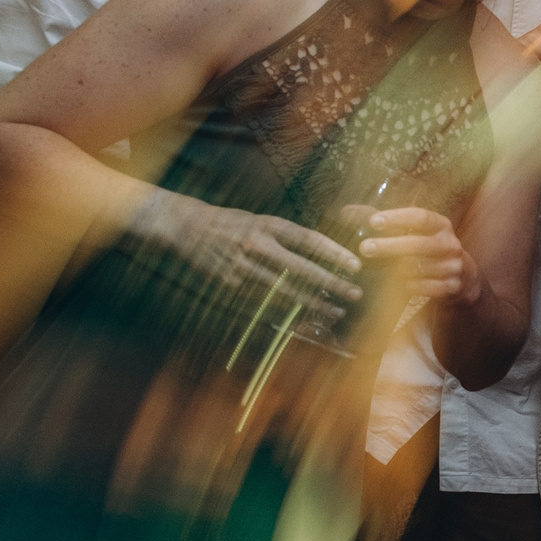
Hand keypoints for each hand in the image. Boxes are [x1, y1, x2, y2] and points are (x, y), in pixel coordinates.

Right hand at [144, 194, 360, 329]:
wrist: (184, 227)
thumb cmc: (230, 224)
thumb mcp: (259, 221)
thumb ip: (286, 237)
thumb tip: (322, 254)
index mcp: (267, 225)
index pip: (308, 240)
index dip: (334, 254)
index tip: (356, 265)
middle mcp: (257, 246)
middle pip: (302, 269)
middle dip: (331, 284)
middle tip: (355, 294)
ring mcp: (243, 268)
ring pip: (286, 292)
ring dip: (313, 304)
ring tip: (335, 311)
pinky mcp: (230, 287)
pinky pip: (264, 304)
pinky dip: (287, 313)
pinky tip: (304, 319)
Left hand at [343, 205, 476, 301]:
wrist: (463, 277)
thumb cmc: (427, 248)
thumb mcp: (414, 231)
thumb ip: (383, 222)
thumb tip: (346, 212)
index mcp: (441, 225)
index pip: (420, 217)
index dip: (397, 218)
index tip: (373, 222)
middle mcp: (450, 244)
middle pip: (419, 243)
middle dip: (390, 246)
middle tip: (365, 248)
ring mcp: (454, 266)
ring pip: (421, 267)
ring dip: (398, 269)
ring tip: (382, 269)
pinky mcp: (453, 286)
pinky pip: (427, 287)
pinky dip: (411, 286)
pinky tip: (400, 285)